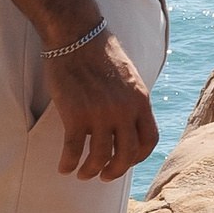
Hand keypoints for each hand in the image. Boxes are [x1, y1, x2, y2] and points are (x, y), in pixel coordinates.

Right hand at [46, 29, 157, 180]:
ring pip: (100, 157)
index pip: (149, 140)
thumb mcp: (130, 77)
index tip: (127, 162)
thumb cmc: (101, 53)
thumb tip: (129, 122)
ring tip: (82, 174)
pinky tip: (64, 167)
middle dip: (116, 171)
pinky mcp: (75, 114)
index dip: (139, 157)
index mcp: (141, 100)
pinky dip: (68, 164)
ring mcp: (100, 113)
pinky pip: (73, 150)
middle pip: (127, 155)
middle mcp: (124, 110)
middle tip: (105, 177)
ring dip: (90, 171)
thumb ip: (132, 101)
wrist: (78, 36)